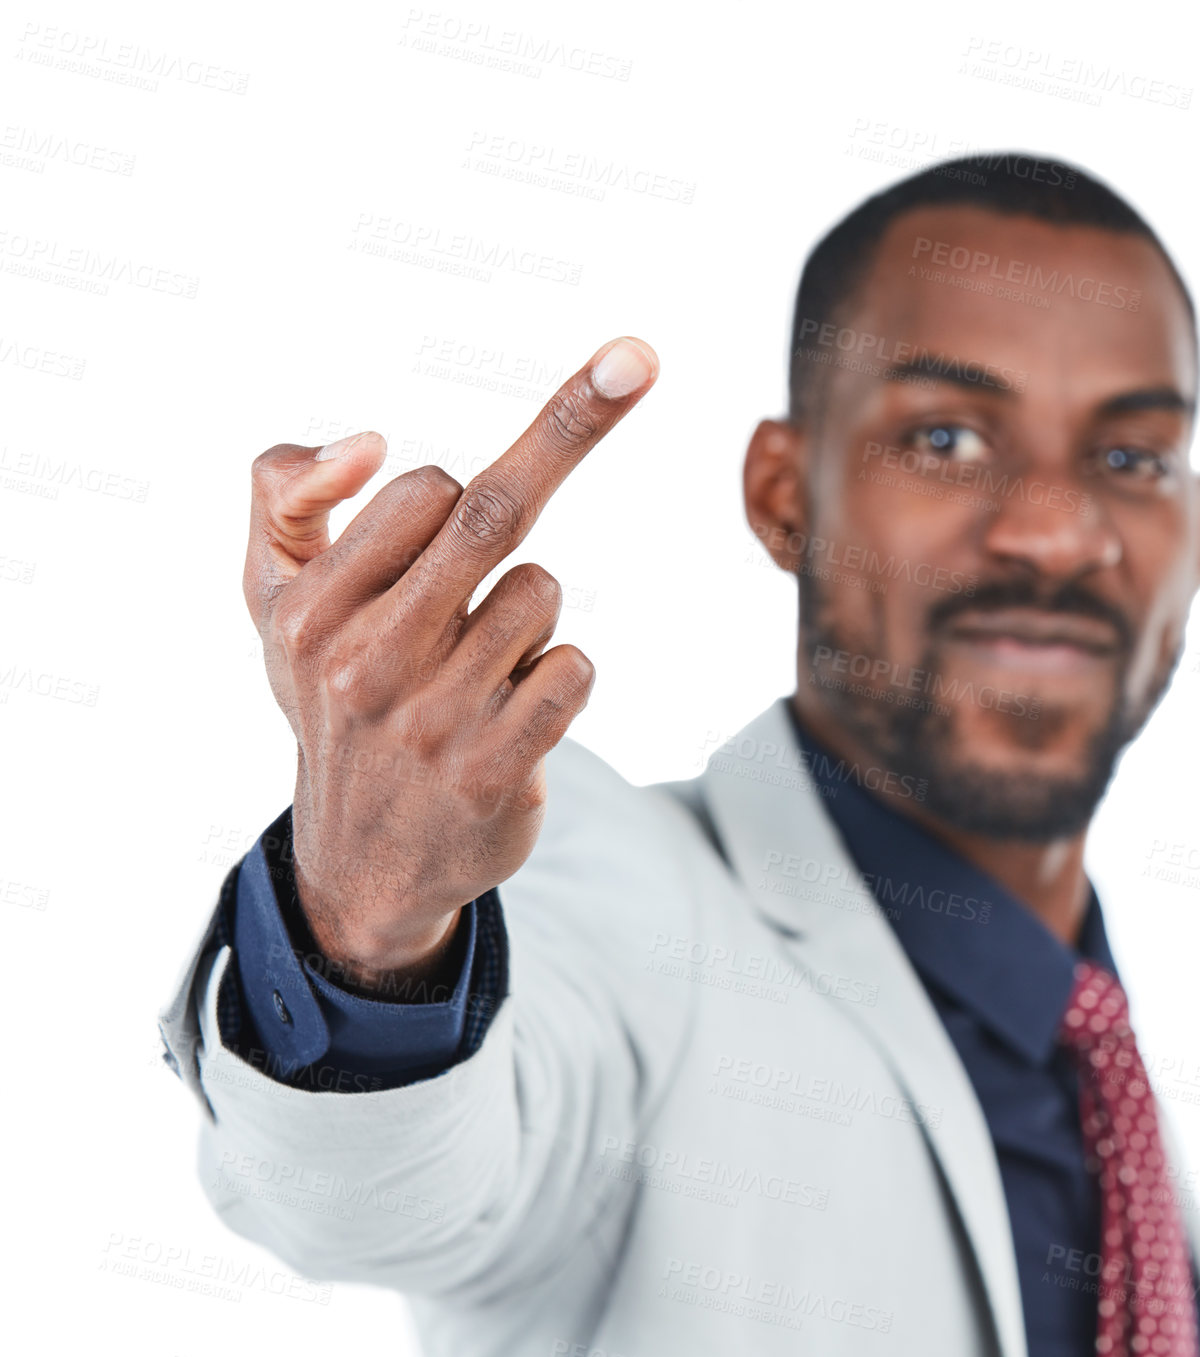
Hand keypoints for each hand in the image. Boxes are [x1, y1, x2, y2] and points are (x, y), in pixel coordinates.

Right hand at [241, 337, 658, 984]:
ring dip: (531, 613)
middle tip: (636, 359)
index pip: (424, 492)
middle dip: (573, 431)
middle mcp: (363, 664)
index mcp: (307, 612)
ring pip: (539, 595)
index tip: (615, 364)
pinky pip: (573, 669)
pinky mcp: (494, 770)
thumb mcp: (272, 602)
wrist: (362, 862)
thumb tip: (366, 441)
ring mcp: (431, 722)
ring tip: (480, 666)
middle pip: (491, 517)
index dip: (479, 471)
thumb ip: (282, 497)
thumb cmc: (333, 703)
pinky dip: (560, 676)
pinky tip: (514, 715)